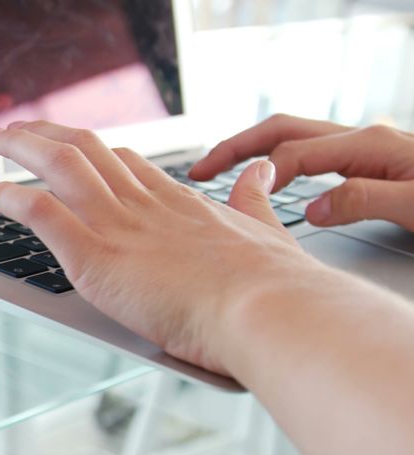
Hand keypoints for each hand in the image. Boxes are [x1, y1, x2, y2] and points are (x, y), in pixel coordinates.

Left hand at [0, 121, 328, 374]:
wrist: (266, 309)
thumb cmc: (272, 286)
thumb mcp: (266, 229)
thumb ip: (252, 199)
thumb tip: (259, 171)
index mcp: (178, 202)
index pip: (125, 163)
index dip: (92, 151)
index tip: (71, 146)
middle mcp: (143, 204)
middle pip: (85, 148)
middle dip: (46, 133)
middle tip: (17, 130)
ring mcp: (117, 225)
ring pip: (57, 164)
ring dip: (18, 147)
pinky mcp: (95, 256)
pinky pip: (37, 211)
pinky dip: (4, 197)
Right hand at [189, 114, 413, 230]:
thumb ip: (364, 202)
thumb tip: (313, 206)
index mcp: (371, 147)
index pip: (295, 157)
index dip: (259, 178)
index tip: (230, 203)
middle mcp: (366, 141)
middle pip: (284, 131)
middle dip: (237, 147)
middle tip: (198, 169)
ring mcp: (369, 150)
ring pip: (295, 139)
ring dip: (254, 152)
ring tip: (220, 172)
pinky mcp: (373, 164)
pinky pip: (312, 156)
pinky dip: (279, 163)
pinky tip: (270, 183)